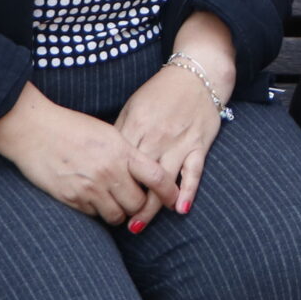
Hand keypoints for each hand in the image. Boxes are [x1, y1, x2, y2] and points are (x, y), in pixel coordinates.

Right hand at [0, 84, 176, 226]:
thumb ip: (126, 152)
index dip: (168, 192)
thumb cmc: (71, 127)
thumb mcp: (106, 133)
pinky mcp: (71, 199)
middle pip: (137, 203)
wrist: (33, 130)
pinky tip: (92, 198)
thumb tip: (144, 171)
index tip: (172, 199)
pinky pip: (93, 215)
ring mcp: (89, 188)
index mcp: (121, 150)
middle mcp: (108, 171)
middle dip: (138, 205)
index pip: (156, 177)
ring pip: (116, 216)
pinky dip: (97, 211)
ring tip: (113, 201)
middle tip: (135, 201)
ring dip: (118, 212)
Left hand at [113, 12, 232, 223]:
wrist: (197, 73)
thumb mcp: (134, 106)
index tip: (101, 202)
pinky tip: (181, 209)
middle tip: (118, 224)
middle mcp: (157, 136)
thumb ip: (121, 131)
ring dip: (152, 206)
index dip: (109, 184)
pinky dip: (188, 190)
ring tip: (139, 225)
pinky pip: (194, 171)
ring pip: (164, 179)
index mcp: (136, 125)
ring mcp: (179, 141)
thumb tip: (104, 157)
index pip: (119, 162)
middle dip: (128, 202)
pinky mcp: (199, 144)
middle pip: (139, 177)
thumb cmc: (161, 93)